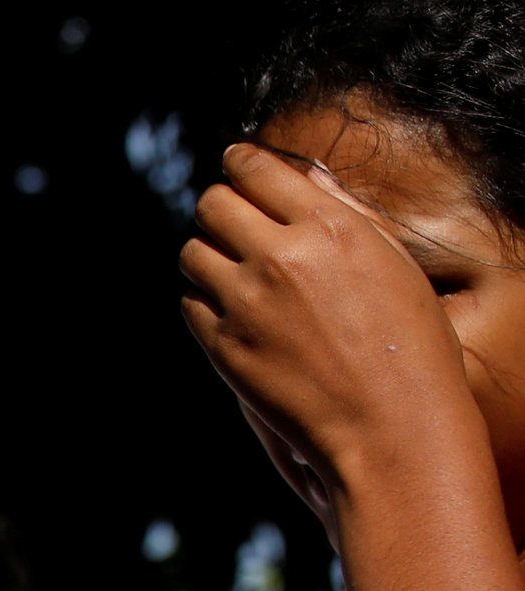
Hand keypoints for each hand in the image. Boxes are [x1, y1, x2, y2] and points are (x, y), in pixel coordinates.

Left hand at [182, 141, 478, 532]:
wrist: (389, 422)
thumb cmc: (407, 341)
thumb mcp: (392, 262)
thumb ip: (345, 213)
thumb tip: (304, 175)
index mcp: (330, 227)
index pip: (260, 169)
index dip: (242, 161)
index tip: (235, 162)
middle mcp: (281, 258)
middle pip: (213, 204)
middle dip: (220, 206)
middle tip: (232, 218)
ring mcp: (246, 303)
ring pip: (192, 252)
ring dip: (207, 252)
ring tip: (232, 266)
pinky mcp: (224, 346)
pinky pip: (189, 303)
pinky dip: (203, 299)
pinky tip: (231, 309)